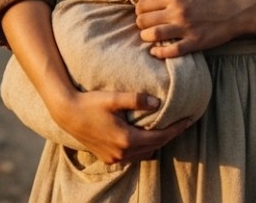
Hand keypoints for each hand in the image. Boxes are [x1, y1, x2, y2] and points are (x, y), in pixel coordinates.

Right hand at [49, 89, 191, 164]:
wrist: (66, 113)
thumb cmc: (89, 103)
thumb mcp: (114, 98)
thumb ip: (137, 100)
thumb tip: (158, 103)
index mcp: (126, 139)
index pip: (160, 137)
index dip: (176, 129)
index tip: (189, 119)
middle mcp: (122, 153)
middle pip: (154, 146)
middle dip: (169, 136)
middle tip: (182, 124)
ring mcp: (114, 158)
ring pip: (144, 154)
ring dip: (156, 143)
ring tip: (166, 130)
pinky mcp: (107, 158)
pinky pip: (132, 157)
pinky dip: (143, 148)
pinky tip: (145, 138)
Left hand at [135, 0, 247, 58]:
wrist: (237, 11)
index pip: (143, 4)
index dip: (139, 10)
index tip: (143, 14)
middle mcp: (178, 12)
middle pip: (144, 20)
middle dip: (141, 25)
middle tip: (145, 27)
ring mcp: (186, 28)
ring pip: (153, 35)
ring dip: (146, 38)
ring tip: (148, 38)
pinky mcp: (195, 43)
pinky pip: (171, 51)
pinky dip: (160, 53)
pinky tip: (156, 51)